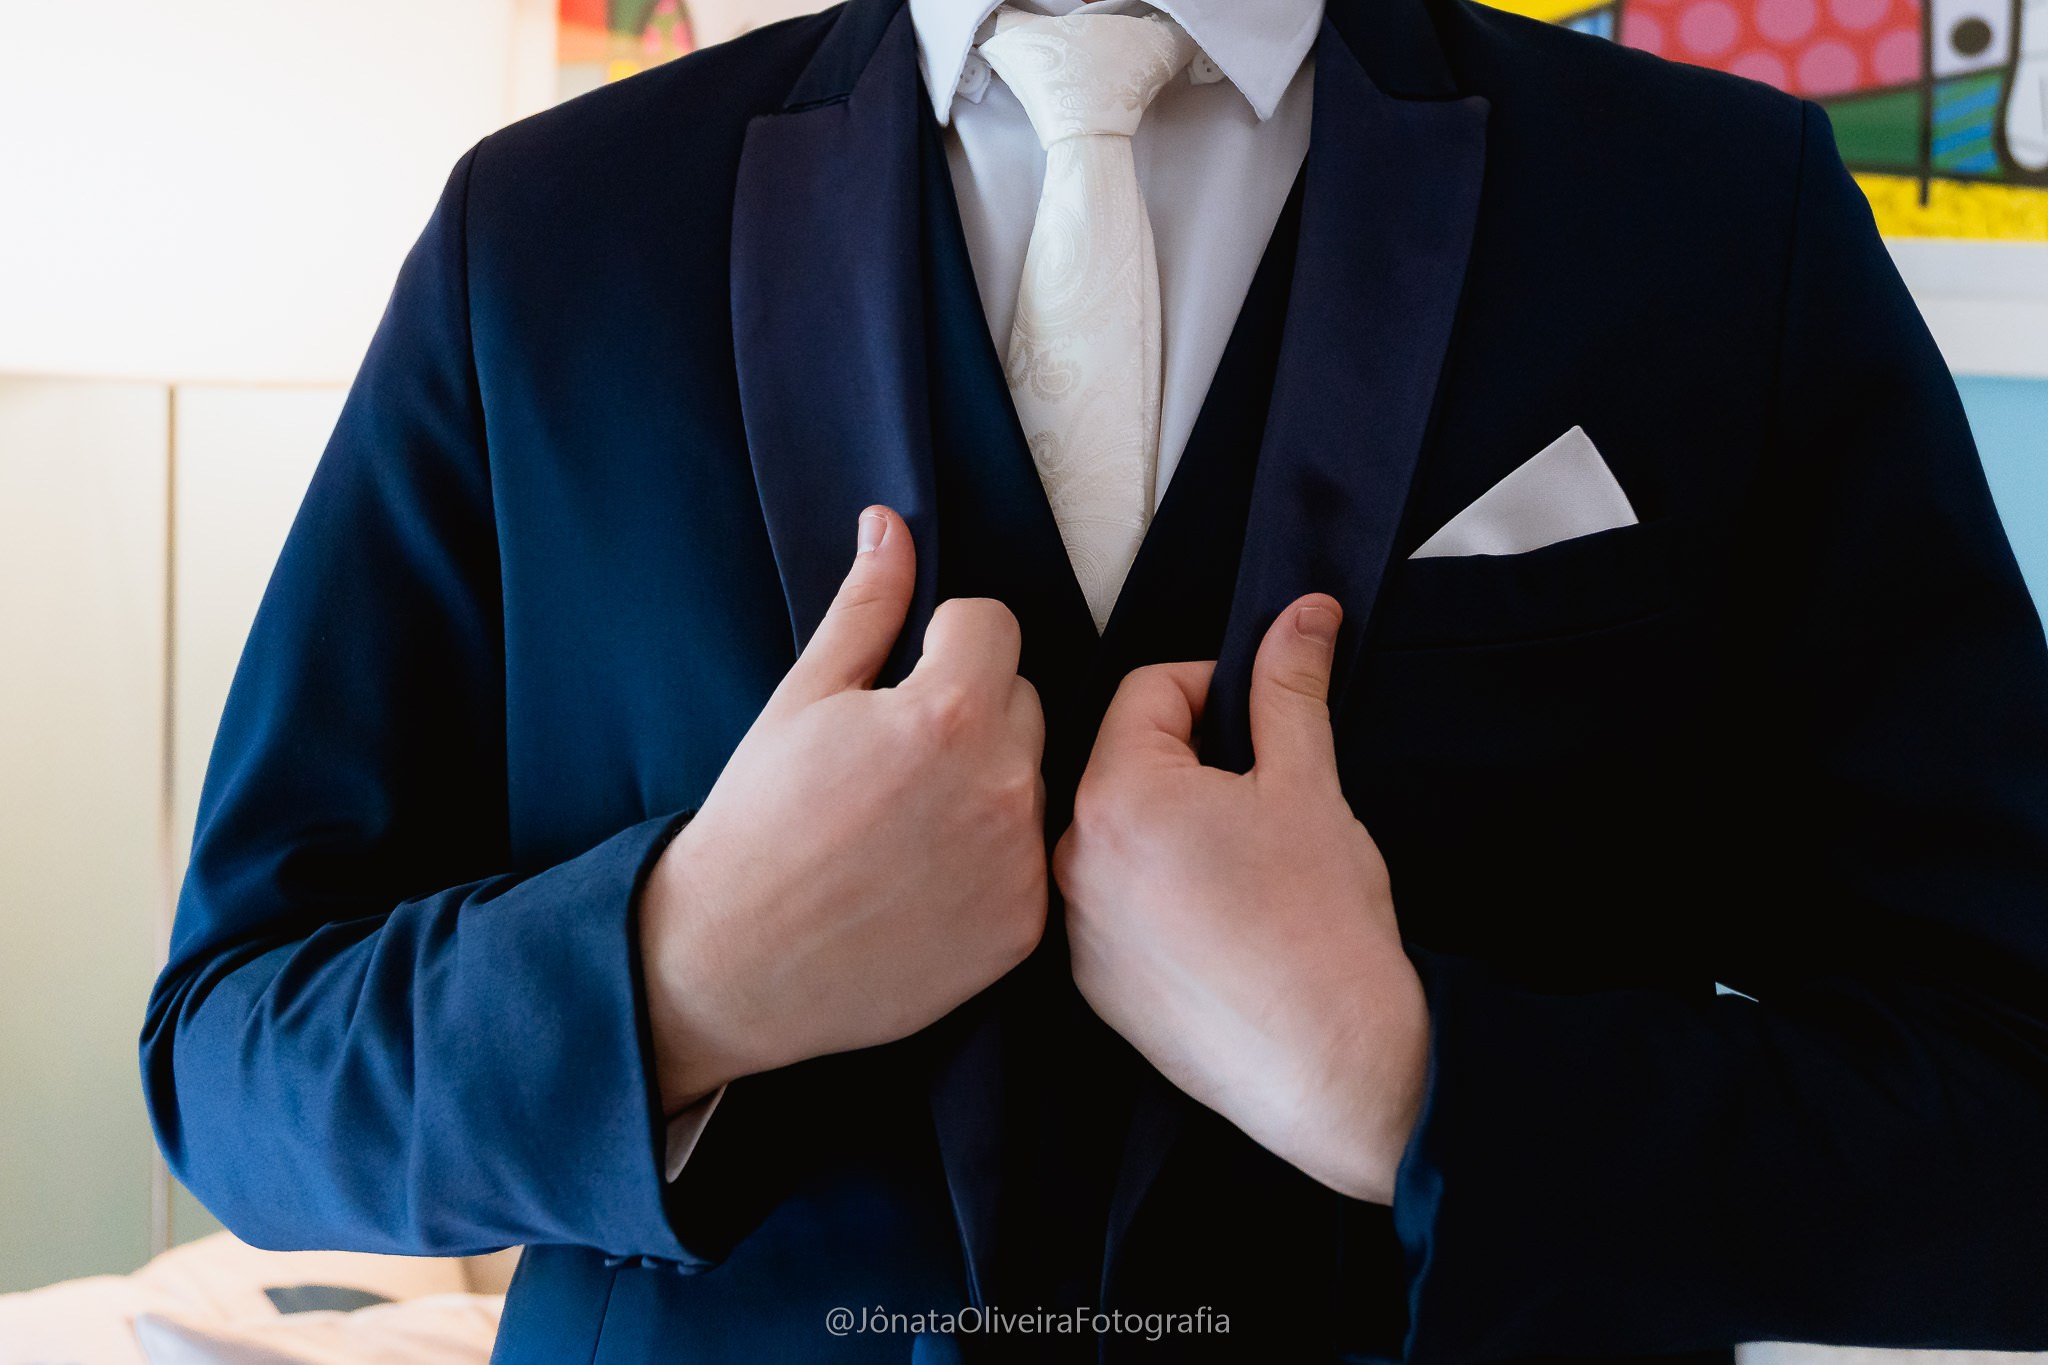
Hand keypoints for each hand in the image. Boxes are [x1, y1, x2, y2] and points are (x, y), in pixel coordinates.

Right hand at [639, 506, 1047, 1113]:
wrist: (736, 963)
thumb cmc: (759, 823)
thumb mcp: (802, 699)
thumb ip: (865, 608)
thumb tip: (891, 524)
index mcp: (946, 713)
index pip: (991, 625)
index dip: (942, 643)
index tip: (899, 683)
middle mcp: (1001, 784)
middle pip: (1021, 700)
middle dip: (969, 711)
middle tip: (896, 760)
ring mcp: (1018, 860)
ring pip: (1031, 778)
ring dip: (987, 782)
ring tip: (909, 823)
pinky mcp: (1023, 925)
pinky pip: (1029, 856)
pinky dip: (993, 858)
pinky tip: (928, 878)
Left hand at [1053, 595, 1427, 1203]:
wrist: (1332, 1065)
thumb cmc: (1321, 924)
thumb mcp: (1309, 784)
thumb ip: (1290, 688)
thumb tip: (1302, 614)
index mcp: (1118, 794)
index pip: (1148, 691)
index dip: (1216, 688)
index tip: (1263, 718)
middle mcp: (1072, 859)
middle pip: (1123, 762)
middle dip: (1191, 760)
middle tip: (1259, 794)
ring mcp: (1073, 929)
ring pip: (1116, 836)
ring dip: (1170, 827)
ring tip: (1243, 864)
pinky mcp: (1091, 985)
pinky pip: (1111, 906)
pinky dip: (1155, 894)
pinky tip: (1218, 921)